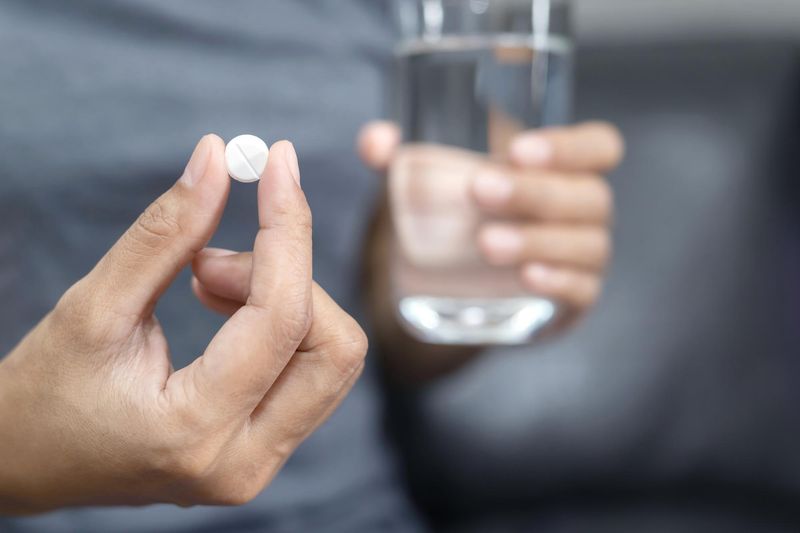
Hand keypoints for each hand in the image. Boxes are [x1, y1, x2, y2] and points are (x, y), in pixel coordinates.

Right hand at [0, 138, 366, 513]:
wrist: (30, 464)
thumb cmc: (45, 391)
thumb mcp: (95, 306)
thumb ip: (165, 232)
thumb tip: (218, 157)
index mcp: (193, 429)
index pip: (282, 317)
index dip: (288, 228)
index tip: (280, 163)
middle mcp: (243, 463)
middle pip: (334, 345)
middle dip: (288, 277)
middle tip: (210, 260)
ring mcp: (259, 467)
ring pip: (332, 357)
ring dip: (286, 298)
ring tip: (204, 281)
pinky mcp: (264, 452)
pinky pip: (311, 372)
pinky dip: (282, 322)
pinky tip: (226, 306)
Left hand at [358, 121, 623, 323]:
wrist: (455, 283)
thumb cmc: (459, 213)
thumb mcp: (430, 181)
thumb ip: (401, 157)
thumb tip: (376, 143)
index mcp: (564, 168)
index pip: (598, 146)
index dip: (569, 145)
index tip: (516, 150)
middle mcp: (584, 210)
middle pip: (588, 196)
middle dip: (535, 192)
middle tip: (480, 190)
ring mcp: (585, 257)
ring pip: (586, 244)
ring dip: (538, 240)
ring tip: (487, 243)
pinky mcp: (574, 300)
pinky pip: (582, 291)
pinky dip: (558, 282)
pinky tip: (527, 278)